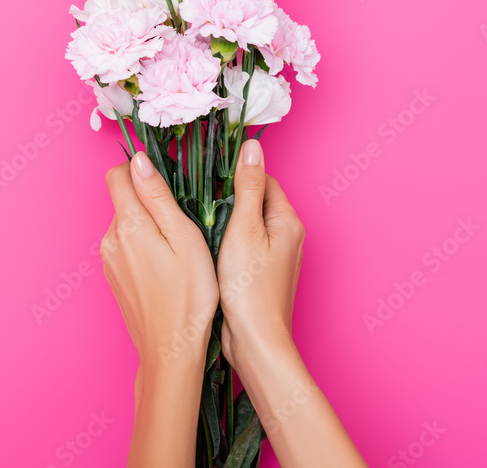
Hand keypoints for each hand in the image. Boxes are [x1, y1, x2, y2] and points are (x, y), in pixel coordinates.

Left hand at [102, 151, 219, 367]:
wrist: (171, 349)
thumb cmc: (189, 295)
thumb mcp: (184, 236)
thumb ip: (158, 196)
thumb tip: (140, 160)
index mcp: (128, 223)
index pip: (118, 174)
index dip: (142, 168)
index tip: (168, 178)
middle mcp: (111, 239)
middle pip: (123, 198)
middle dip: (149, 198)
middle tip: (184, 216)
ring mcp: (111, 260)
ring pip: (127, 224)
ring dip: (149, 223)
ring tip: (180, 245)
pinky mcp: (115, 277)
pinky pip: (127, 247)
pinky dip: (145, 245)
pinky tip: (169, 265)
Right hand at [217, 138, 304, 372]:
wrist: (255, 340)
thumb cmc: (249, 287)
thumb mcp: (243, 228)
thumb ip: (247, 187)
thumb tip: (252, 147)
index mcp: (287, 220)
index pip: (263, 180)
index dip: (236, 175)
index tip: (208, 176)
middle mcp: (287, 235)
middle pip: (256, 201)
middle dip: (228, 198)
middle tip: (199, 200)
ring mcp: (276, 256)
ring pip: (248, 224)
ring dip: (225, 221)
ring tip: (200, 224)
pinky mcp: (261, 273)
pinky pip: (244, 245)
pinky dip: (226, 242)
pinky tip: (207, 248)